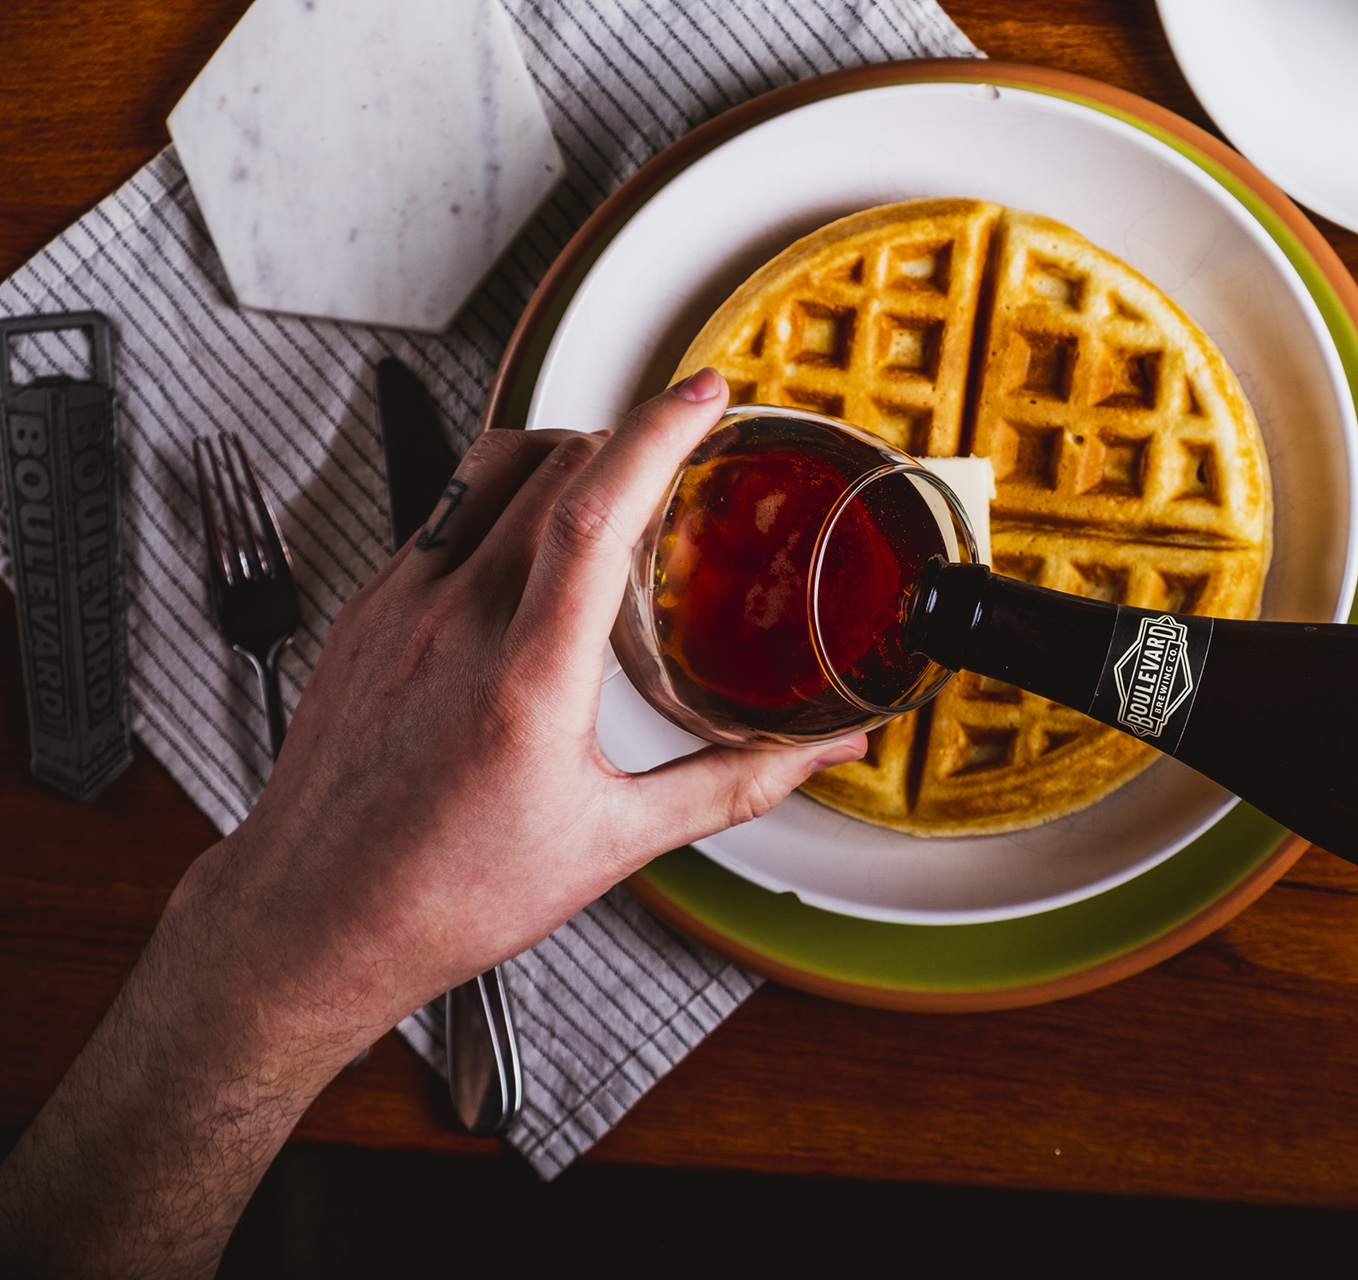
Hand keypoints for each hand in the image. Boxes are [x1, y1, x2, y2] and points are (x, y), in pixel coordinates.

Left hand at [0, 368, 864, 1275]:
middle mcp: (453, 622)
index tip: (703, 396)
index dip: (657, 433)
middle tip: (679, 447)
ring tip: (605, 486)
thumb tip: (818, 755)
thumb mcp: (613, 844)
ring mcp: (398, 609)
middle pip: (549, 467)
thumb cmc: (443, 893)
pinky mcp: (364, 616)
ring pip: (485, 472)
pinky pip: (440, 516)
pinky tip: (527, 557)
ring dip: (559, 455)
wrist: (313, 919)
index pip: (596, 511)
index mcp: (525, 676)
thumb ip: (732, 784)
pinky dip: (500, 504)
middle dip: (625, 436)